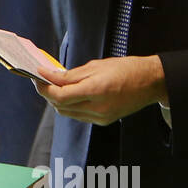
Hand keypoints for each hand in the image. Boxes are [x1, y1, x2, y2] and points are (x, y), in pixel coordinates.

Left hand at [33, 55, 166, 125]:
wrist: (150, 82)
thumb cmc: (125, 69)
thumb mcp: (95, 66)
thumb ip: (70, 75)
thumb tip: (49, 76)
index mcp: (96, 90)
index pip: (60, 96)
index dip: (44, 87)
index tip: (37, 76)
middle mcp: (98, 108)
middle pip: (60, 106)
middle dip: (48, 94)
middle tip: (43, 79)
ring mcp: (101, 117)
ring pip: (67, 113)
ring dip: (58, 101)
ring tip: (55, 86)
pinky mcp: (103, 121)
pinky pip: (78, 115)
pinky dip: (70, 106)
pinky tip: (71, 94)